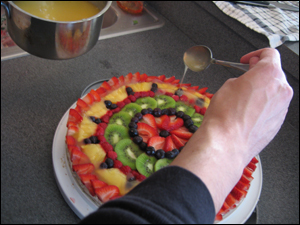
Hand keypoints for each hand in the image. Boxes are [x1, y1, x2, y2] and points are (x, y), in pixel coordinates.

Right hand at [171, 48, 292, 211]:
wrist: (226, 142)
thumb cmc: (225, 115)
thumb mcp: (228, 85)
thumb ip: (243, 78)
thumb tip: (246, 82)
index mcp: (269, 74)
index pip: (269, 54)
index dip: (256, 55)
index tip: (248, 60)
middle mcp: (281, 89)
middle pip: (274, 73)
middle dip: (260, 73)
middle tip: (245, 77)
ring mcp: (282, 108)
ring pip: (274, 92)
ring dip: (262, 90)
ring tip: (244, 98)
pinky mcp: (278, 122)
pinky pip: (273, 108)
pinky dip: (263, 106)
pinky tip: (247, 112)